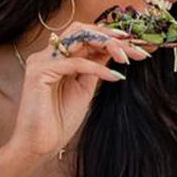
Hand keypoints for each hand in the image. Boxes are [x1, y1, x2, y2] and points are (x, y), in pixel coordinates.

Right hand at [7, 23, 150, 161]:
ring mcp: (41, 61)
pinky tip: (114, 77)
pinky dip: (98, 68)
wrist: (39, 145)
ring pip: (78, 38)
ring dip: (107, 45)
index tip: (137, 44)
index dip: (112, 37)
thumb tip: (115, 50)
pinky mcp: (39, 72)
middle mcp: (48, 55)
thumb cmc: (59, 120)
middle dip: (112, 36)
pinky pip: (75, 62)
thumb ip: (95, 67)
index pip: (86, 36)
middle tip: (136, 46)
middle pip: (83, 31)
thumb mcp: (85, 88)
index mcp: (58, 58)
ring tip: (126, 57)